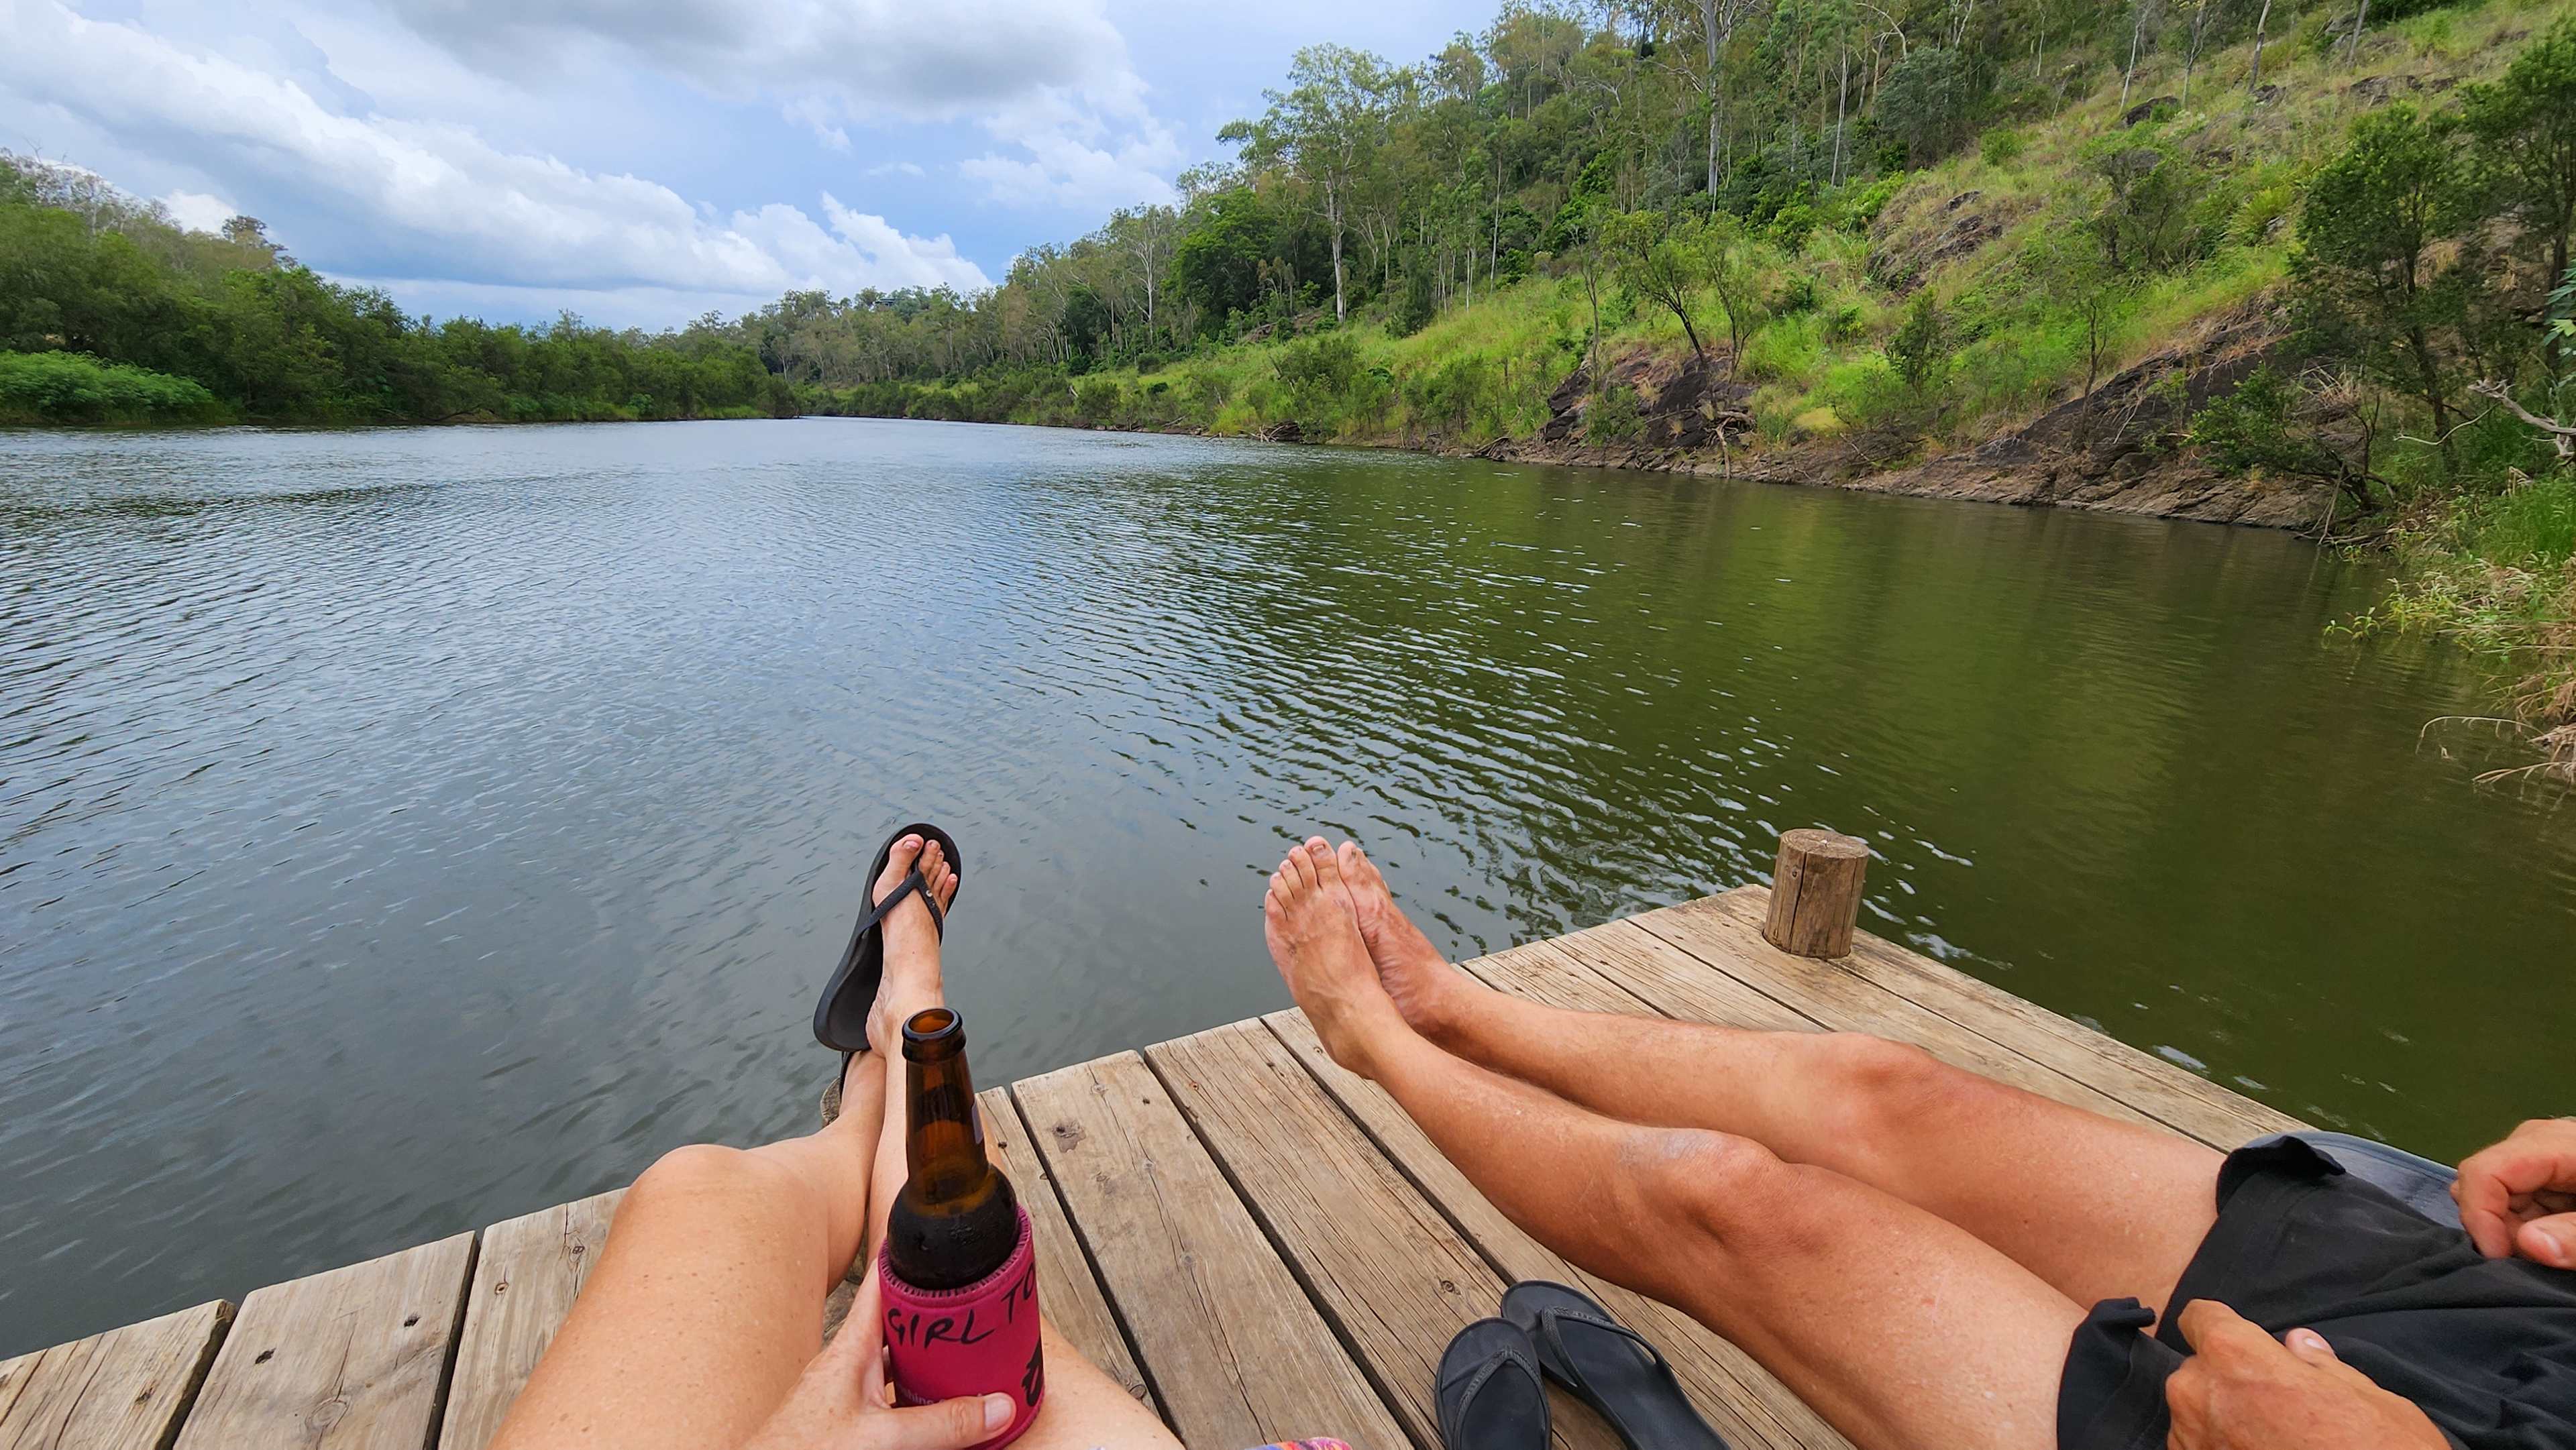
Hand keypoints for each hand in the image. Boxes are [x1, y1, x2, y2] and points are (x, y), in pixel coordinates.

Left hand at [742, 1275, 1016, 1449]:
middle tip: (971, 1302)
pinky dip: (915, 1393)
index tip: (937, 1237)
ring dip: (926, 1357)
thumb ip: (941, 1424)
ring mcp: (847, 1392)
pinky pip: (890, 1393)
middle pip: (897, 1322)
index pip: (880, 1282)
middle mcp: (847, 1364)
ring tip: (965, 1353)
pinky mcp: (848, 1419)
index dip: (907, 1255)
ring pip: (895, 1361)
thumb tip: (997, 1406)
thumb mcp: (884, 1437)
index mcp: (851, 1348)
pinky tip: (935, 1405)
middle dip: (932, 1313)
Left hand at [2165, 1301, 2445, 1449]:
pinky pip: (2199, 1447)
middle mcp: (2199, 1394)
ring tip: (2276, 1440)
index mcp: (2235, 1355)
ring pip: (2196, 1412)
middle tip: (2278, 1403)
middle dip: (2231, 1379)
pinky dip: (2222, 1449)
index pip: (2201, 1317)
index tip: (2243, 1341)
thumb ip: (2321, 1365)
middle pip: (2200, 1369)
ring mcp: (2193, 1440)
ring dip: (2224, 1418)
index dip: (2223, 1326)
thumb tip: (2299, 1343)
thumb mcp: (2367, 1398)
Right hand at [2454, 1117, 2575, 1267]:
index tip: (2498, 1259)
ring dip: (2509, 1231)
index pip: (2483, 1172)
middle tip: (2539, 1257)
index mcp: (2550, 1144)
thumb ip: (2575, 1234)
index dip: (2479, 1217)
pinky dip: (2520, 1227)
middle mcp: (2530, 1144)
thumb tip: (2528, 1244)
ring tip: (2553, 1245)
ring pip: (2488, 1197)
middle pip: (2479, 1187)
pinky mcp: (2535, 1171)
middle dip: (2498, 1229)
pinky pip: (2507, 1200)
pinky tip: (2551, 1235)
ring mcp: (2530, 1156)